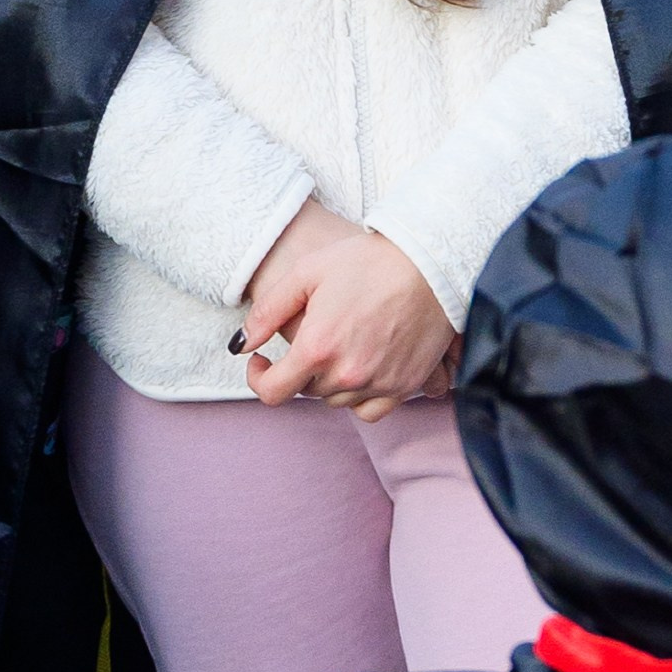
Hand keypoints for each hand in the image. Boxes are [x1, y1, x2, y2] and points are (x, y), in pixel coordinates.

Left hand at [237, 201, 455, 421]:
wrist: (432, 262)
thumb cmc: (367, 261)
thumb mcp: (306, 273)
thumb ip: (267, 312)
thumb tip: (239, 346)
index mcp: (317, 347)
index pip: (273, 392)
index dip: (258, 378)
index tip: (262, 361)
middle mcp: (347, 374)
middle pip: (307, 391)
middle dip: (300, 369)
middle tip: (311, 337)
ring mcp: (379, 383)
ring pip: (337, 401)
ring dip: (329, 382)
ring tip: (339, 346)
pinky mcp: (406, 385)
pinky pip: (371, 409)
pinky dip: (360, 396)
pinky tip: (362, 368)